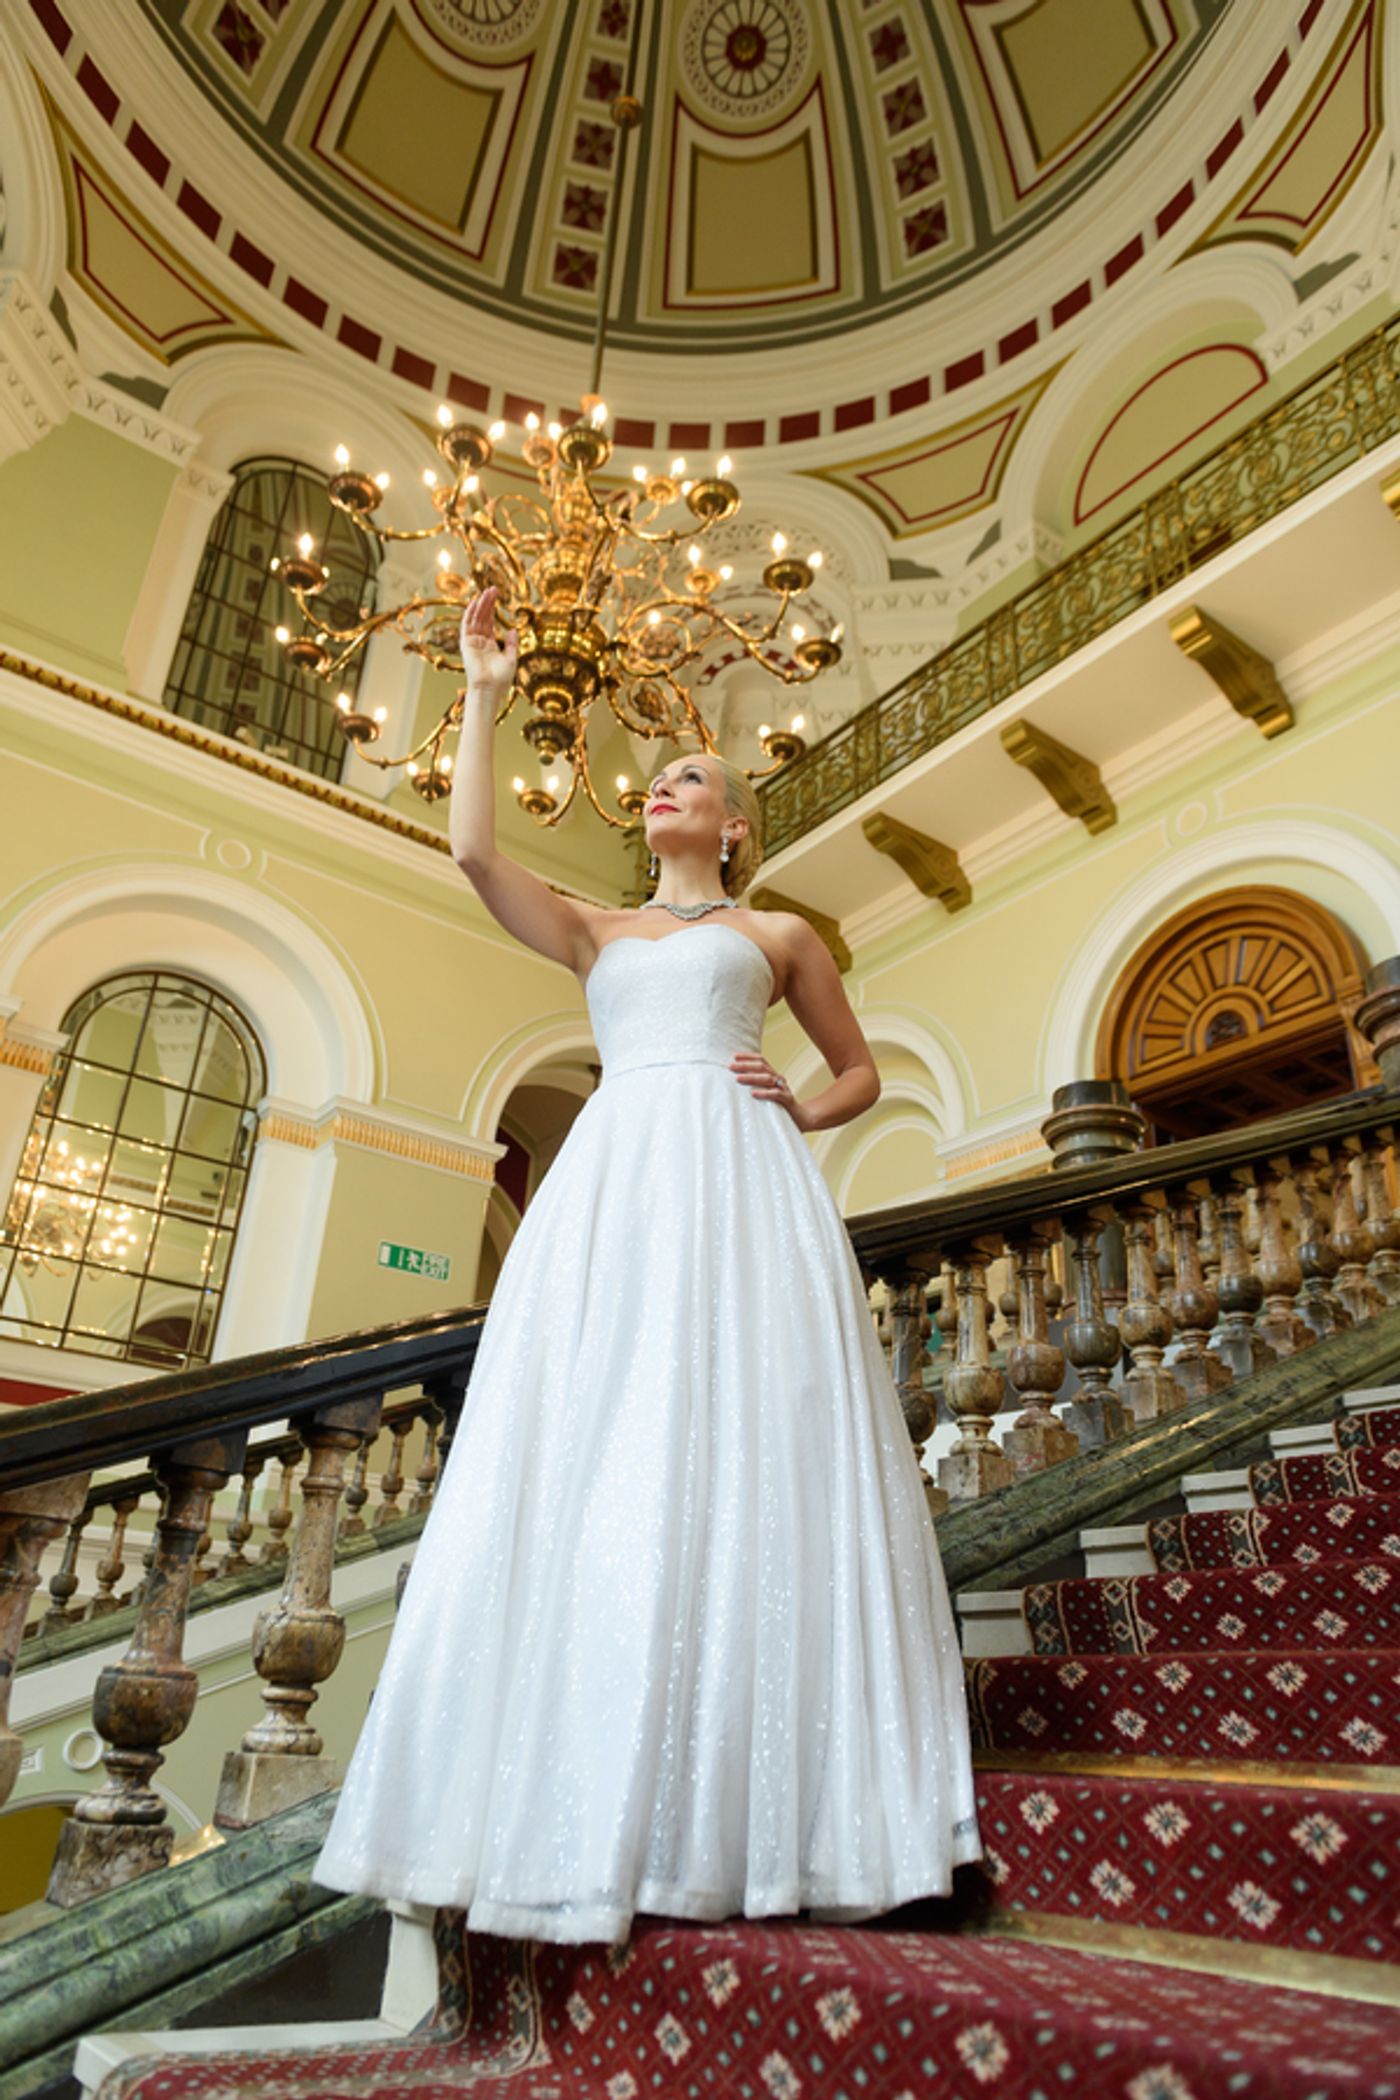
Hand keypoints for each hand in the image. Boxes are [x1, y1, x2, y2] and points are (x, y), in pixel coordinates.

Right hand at [459, 586, 517, 702]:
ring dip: (480, 605)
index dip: (493, 609)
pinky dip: (470, 613)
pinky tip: (475, 602)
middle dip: (487, 603)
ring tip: (486, 591)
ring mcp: (472, 642)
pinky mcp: (466, 644)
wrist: (490, 689)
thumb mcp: (512, 659)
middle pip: (483, 617)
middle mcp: (480, 641)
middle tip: (493, 588)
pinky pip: (467, 625)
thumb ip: (512, 644)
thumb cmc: (501, 679)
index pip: (490, 622)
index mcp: (490, 645)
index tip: (497, 596)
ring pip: (475, 618)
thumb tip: (514, 630)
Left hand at [730, 1052, 807, 1129]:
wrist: (801, 1118)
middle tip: (731, 1066)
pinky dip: (765, 1093)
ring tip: (738, 1078)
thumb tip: (735, 1081)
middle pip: (762, 1067)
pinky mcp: (788, 1100)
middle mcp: (779, 1079)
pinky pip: (776, 1094)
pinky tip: (753, 1094)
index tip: (734, 1056)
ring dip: (752, 1077)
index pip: (761, 1061)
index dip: (748, 1056)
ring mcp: (784, 1089)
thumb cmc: (779, 1106)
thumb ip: (755, 1086)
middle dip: (746, 1065)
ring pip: (768, 1079)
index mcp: (773, 1076)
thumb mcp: (766, 1093)